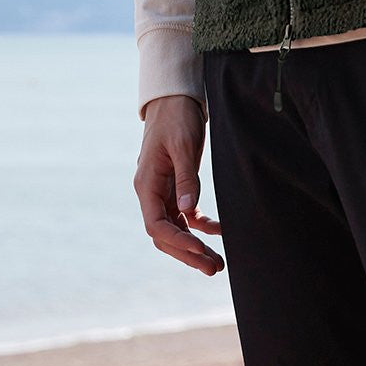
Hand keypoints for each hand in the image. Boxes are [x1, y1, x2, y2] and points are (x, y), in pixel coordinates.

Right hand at [133, 94, 224, 275]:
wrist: (175, 97)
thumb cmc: (176, 117)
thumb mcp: (183, 145)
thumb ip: (186, 178)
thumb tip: (188, 211)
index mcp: (146, 184)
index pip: (157, 225)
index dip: (178, 242)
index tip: (200, 250)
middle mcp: (152, 192)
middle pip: (166, 234)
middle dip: (188, 253)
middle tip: (213, 268)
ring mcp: (164, 191)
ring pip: (176, 228)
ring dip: (195, 245)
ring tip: (217, 262)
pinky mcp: (177, 185)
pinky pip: (186, 214)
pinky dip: (201, 225)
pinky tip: (219, 232)